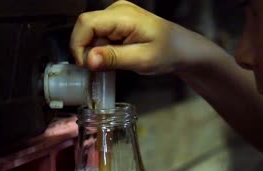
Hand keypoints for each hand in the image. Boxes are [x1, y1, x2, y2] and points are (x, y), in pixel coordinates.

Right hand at [70, 0, 218, 74]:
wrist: (183, 49)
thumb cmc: (168, 53)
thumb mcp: (141, 60)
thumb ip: (113, 58)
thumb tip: (88, 60)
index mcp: (123, 15)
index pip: (86, 23)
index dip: (79, 45)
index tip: (87, 66)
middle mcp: (116, 10)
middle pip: (85, 27)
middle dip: (86, 50)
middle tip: (99, 68)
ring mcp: (116, 15)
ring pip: (90, 33)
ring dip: (94, 51)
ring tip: (112, 63)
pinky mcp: (116, 23)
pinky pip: (98, 35)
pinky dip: (101, 49)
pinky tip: (114, 58)